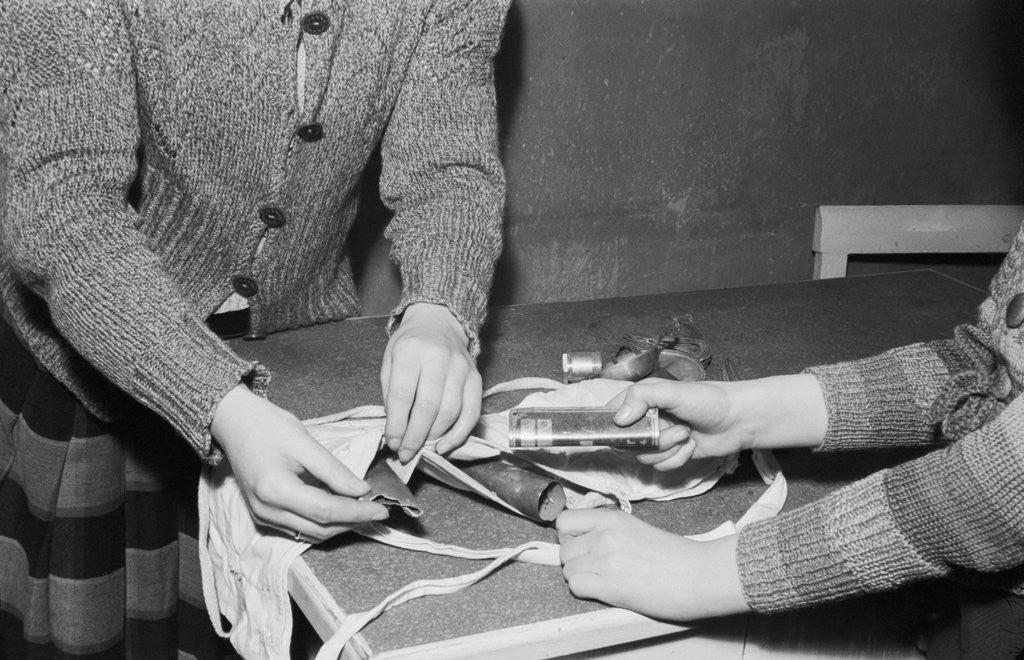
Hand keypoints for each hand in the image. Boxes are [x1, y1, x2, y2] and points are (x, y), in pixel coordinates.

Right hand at [212, 385, 388, 541]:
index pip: (326, 510)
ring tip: (364, 512)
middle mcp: (266, 510)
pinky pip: (299, 529)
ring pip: (310, 534)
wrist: (233, 423)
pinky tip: (340, 510)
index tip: (383, 508)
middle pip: (319, 528)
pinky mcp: (263, 515)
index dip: (357, 512)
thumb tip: (361, 490)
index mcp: (275, 489)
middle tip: (378, 511)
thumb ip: (333, 470)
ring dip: (339, 527)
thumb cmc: (267, 425)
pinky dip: (322, 523)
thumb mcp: (305, 442)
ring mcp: (262, 516)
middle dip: (352, 523)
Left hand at [381, 302, 480, 461]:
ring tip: (421, 449)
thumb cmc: (410, 345)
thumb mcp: (390, 360)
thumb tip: (396, 430)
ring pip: (451, 412)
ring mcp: (461, 369)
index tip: (392, 442)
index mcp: (410, 352)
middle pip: (428, 407)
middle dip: (415, 436)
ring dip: (434, 437)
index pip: (403, 395)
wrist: (439, 322)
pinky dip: (459, 434)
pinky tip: (445, 446)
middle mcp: (439, 358)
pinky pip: (472, 412)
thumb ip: (391, 392)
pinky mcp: (476, 378)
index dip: (397, 424)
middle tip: (405, 454)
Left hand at [556, 508, 749, 620]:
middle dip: (576, 560)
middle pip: (564, 549)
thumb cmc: (675, 556)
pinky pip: (576, 587)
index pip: (565, 521)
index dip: (569, 536)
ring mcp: (605, 559)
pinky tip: (605, 591)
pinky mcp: (609, 586)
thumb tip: (580, 541)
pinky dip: (586, 591)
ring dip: (581, 577)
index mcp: (612, 518)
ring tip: (605, 580)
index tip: (580, 544)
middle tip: (597, 568)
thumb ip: (607, 531)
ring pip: (568, 569)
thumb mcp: (637, 529)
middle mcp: (604, 535)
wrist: (699, 575)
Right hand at [612, 374, 827, 470]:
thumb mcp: (674, 391)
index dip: (614, 426)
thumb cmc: (709, 399)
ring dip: (668, 449)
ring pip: (645, 457)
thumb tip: (619, 419)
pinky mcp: (672, 454)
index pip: (612, 414)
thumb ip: (643, 397)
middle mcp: (646, 419)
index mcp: (642, 399)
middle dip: (652, 440)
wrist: (739, 420)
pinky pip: (661, 467)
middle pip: (627, 442)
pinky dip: (678, 459)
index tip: (627, 432)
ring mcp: (659, 438)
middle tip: (675, 429)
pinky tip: (691, 445)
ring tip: (687, 434)